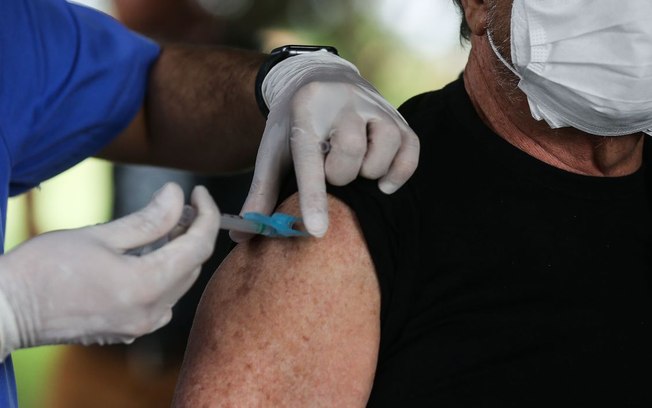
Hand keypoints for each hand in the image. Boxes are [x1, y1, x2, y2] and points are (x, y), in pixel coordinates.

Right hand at [0, 183, 218, 359]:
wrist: (8, 311)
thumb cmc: (45, 269)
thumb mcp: (100, 235)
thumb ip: (148, 218)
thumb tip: (178, 195)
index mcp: (146, 286)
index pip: (199, 246)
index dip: (206, 214)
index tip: (199, 192)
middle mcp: (151, 312)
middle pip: (193, 266)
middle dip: (193, 232)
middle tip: (180, 204)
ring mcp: (141, 326)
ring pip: (180, 282)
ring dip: (180, 252)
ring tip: (164, 224)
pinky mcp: (129, 330)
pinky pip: (163, 298)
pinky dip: (165, 273)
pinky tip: (149, 253)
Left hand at [233, 51, 419, 240]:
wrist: (320, 78)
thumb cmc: (294, 124)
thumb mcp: (273, 150)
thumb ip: (260, 191)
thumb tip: (242, 234)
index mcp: (304, 110)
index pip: (309, 158)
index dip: (313, 197)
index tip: (316, 231)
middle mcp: (341, 101)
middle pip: (349, 153)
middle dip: (340, 176)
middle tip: (332, 171)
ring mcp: (374, 105)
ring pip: (385, 148)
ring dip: (371, 171)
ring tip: (357, 169)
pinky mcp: (397, 114)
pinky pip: (410, 148)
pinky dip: (400, 171)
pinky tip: (383, 180)